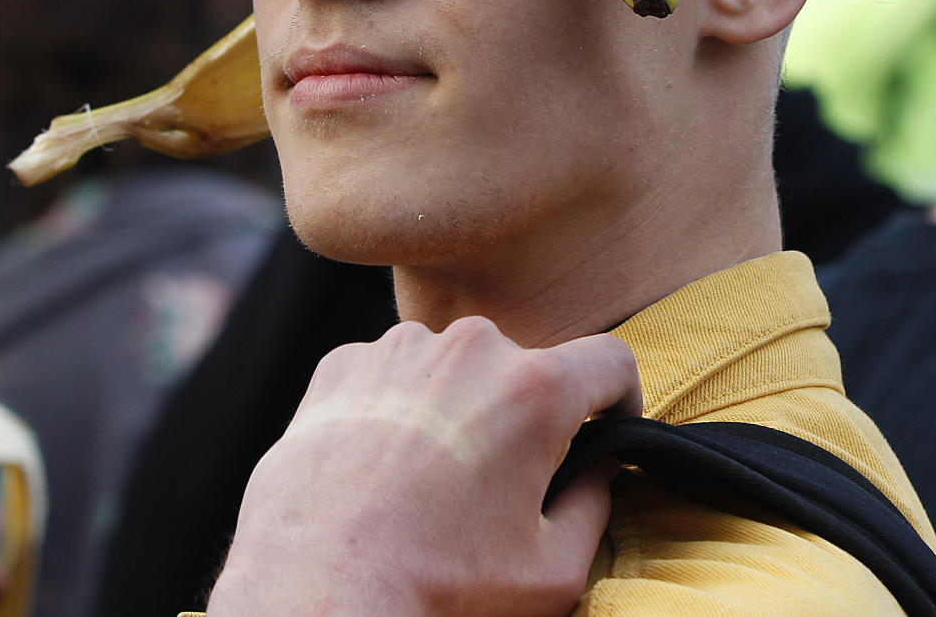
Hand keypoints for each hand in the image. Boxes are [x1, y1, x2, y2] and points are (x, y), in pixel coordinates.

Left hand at [207, 316, 640, 616]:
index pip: (610, 361)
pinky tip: (380, 469)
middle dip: (522, 416)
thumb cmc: (436, 586)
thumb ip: (595, 506)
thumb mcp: (551, 572)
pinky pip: (391, 374)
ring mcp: (400, 347)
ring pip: (453, 367)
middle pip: (523, 367)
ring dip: (455, 407)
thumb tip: (599, 471)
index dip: (620, 399)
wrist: (315, 587)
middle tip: (495, 485)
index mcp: (534, 388)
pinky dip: (395, 409)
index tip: (605, 430)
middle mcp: (470, 347)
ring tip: (427, 482)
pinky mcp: (344, 363)